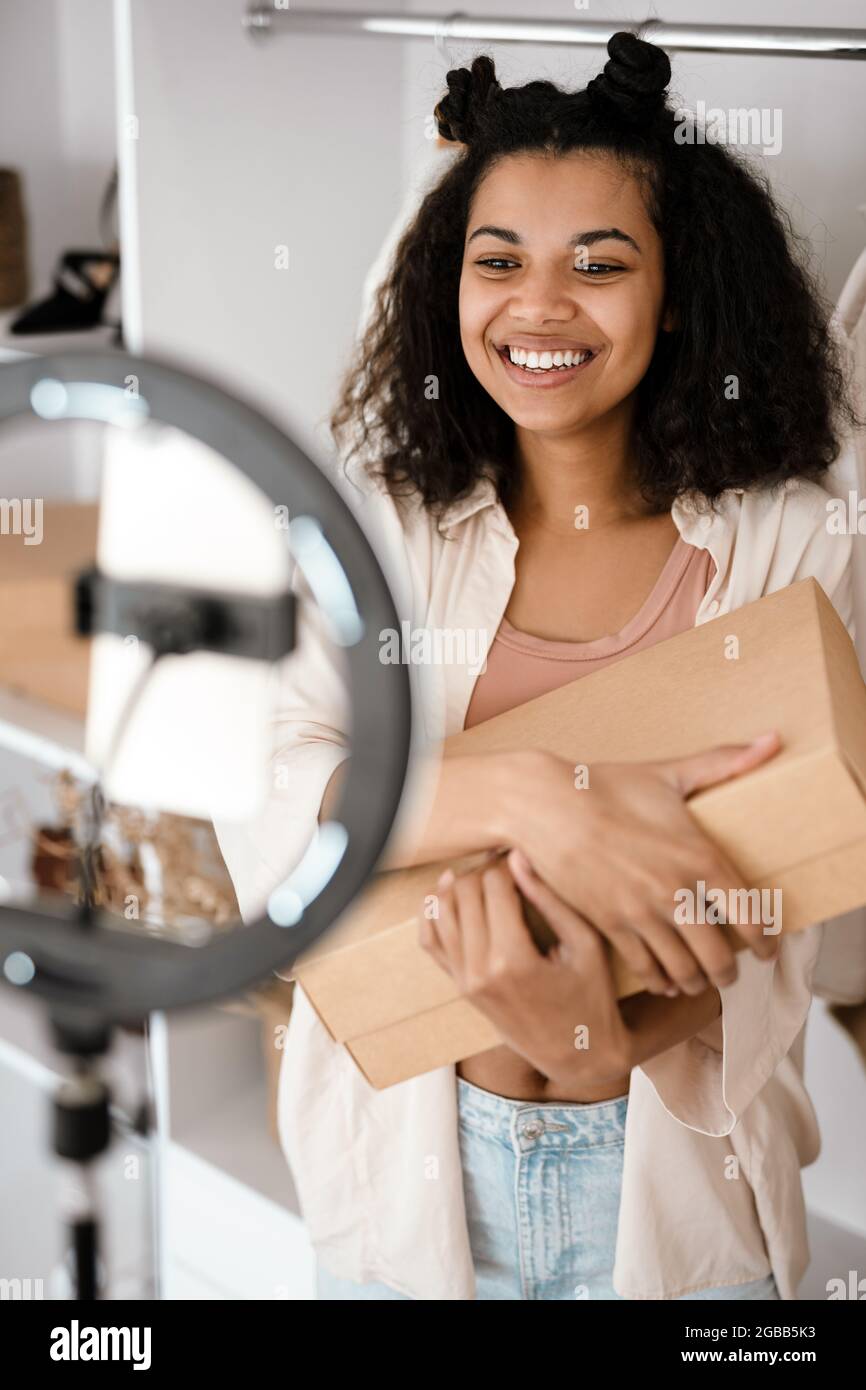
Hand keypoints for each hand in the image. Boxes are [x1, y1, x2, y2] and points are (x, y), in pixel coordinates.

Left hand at [418, 850, 631, 1089]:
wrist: (578, 1055)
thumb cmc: (592, 998)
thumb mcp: (586, 945)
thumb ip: (550, 900)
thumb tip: (518, 857)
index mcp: (514, 960)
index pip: (494, 885)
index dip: (507, 862)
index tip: (523, 857)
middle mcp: (480, 971)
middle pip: (465, 892)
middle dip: (485, 870)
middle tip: (509, 866)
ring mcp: (464, 981)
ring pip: (442, 910)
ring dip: (461, 885)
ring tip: (488, 878)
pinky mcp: (459, 987)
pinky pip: (430, 941)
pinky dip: (433, 912)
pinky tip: (449, 894)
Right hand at [492, 732, 782, 997]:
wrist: (546, 806)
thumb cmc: (606, 787)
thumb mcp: (669, 773)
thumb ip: (724, 763)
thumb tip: (772, 741)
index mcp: (700, 857)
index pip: (751, 916)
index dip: (765, 941)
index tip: (766, 949)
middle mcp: (676, 892)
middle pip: (720, 957)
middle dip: (730, 972)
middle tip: (732, 973)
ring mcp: (642, 913)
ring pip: (683, 970)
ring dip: (696, 982)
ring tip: (700, 980)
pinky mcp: (610, 925)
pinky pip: (645, 969)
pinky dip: (659, 981)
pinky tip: (663, 981)